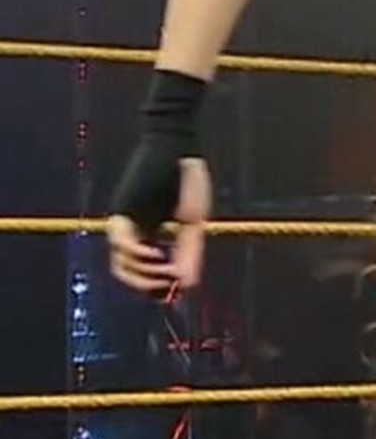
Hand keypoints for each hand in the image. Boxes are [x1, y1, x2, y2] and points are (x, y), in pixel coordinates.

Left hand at [108, 157, 211, 294]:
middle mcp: (130, 229)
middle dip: (147, 286)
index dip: (154, 287)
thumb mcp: (192, 223)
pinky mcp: (124, 209)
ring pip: (120, 261)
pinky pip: (121, 241)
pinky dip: (137, 254)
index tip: (173, 294)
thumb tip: (189, 284)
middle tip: (168, 291)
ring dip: (143, 274)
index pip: (140, 270)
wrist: (178, 144)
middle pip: (125, 271)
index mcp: (146, 232)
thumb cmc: (186, 179)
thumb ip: (188, 252)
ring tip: (166, 273)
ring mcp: (124, 219)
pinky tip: (157, 255)